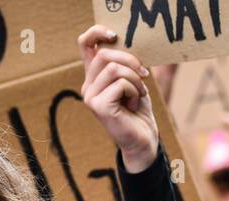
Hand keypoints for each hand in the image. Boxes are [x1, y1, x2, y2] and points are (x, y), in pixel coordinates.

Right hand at [78, 25, 158, 173]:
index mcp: (94, 77)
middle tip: (144, 75)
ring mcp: (90, 97)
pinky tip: (134, 104)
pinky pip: (120, 84)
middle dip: (130, 61)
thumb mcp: (133, 80)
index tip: (114, 34)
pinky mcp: (98, 107)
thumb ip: (124, 63)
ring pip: (113, 69)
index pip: (85, 45)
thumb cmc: (139, 110)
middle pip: (104, 55)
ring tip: (140, 93)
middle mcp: (88, 86)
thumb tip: (123, 42)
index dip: (96, 32)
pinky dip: (134, 91)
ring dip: (134, 78)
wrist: (143, 140)